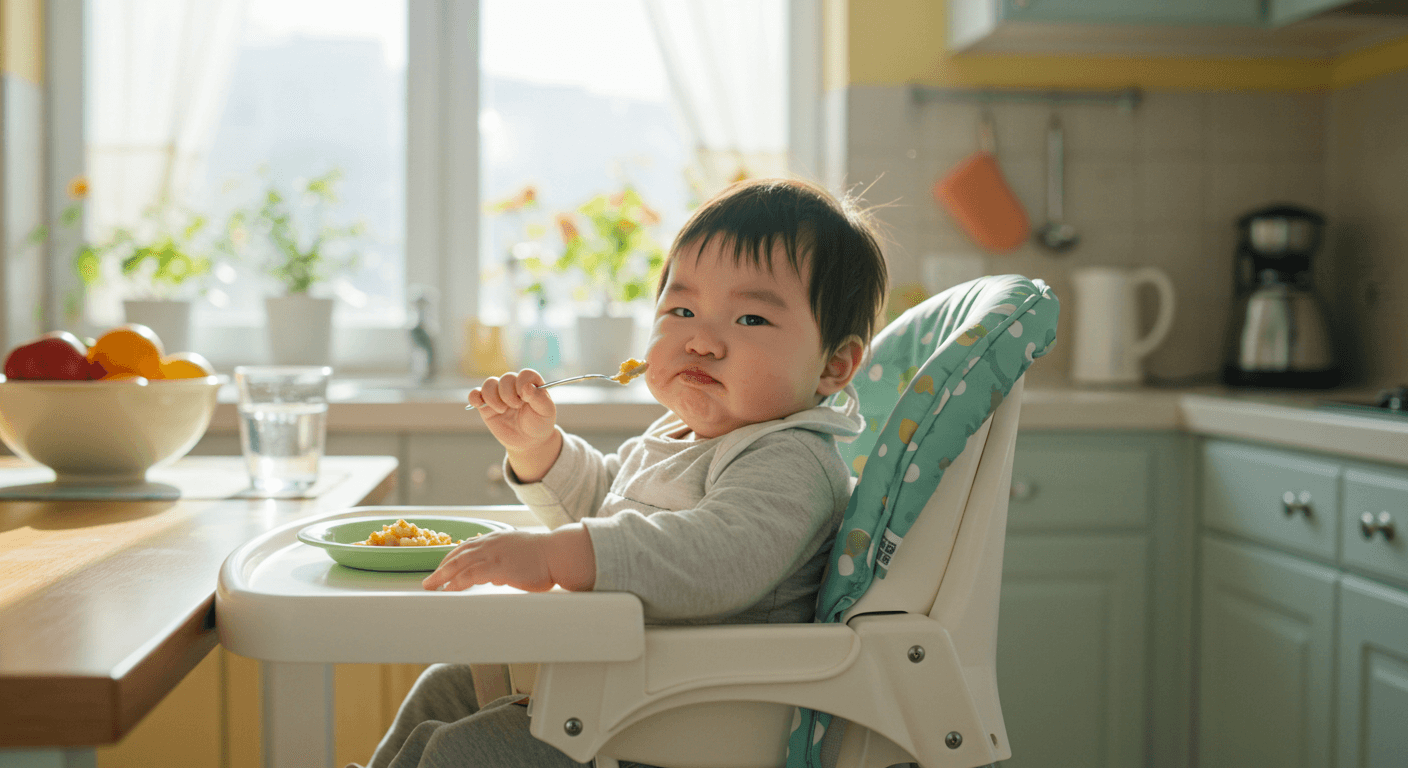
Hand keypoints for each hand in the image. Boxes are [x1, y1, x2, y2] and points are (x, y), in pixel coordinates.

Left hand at [423, 530, 555, 591]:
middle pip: (458, 555)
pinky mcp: (498, 566)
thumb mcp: (519, 556)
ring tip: (431, 586)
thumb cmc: (545, 557)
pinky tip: (449, 589)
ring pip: (460, 563)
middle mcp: (491, 543)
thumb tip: (497, 576)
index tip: (442, 568)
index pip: (467, 547)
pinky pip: (471, 574)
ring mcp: (494, 553)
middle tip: (429, 580)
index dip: (451, 558)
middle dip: (441, 568)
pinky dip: (457, 582)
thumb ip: (505, 564)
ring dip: (443, 575)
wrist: (558, 554)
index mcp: (496, 539)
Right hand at [469, 369, 557, 452]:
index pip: (525, 374)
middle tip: (516, 406)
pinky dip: (474, 397)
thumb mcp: (546, 412)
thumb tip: (527, 386)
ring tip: (502, 410)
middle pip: (506, 378)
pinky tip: (479, 405)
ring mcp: (499, 395)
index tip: (525, 397)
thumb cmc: (539, 423)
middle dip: (509, 394)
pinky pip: (475, 394)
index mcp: (531, 384)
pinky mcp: (487, 406)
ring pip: (489, 384)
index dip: (523, 382)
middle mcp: (514, 386)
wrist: (529, 441)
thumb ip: (540, 398)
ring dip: (493, 397)